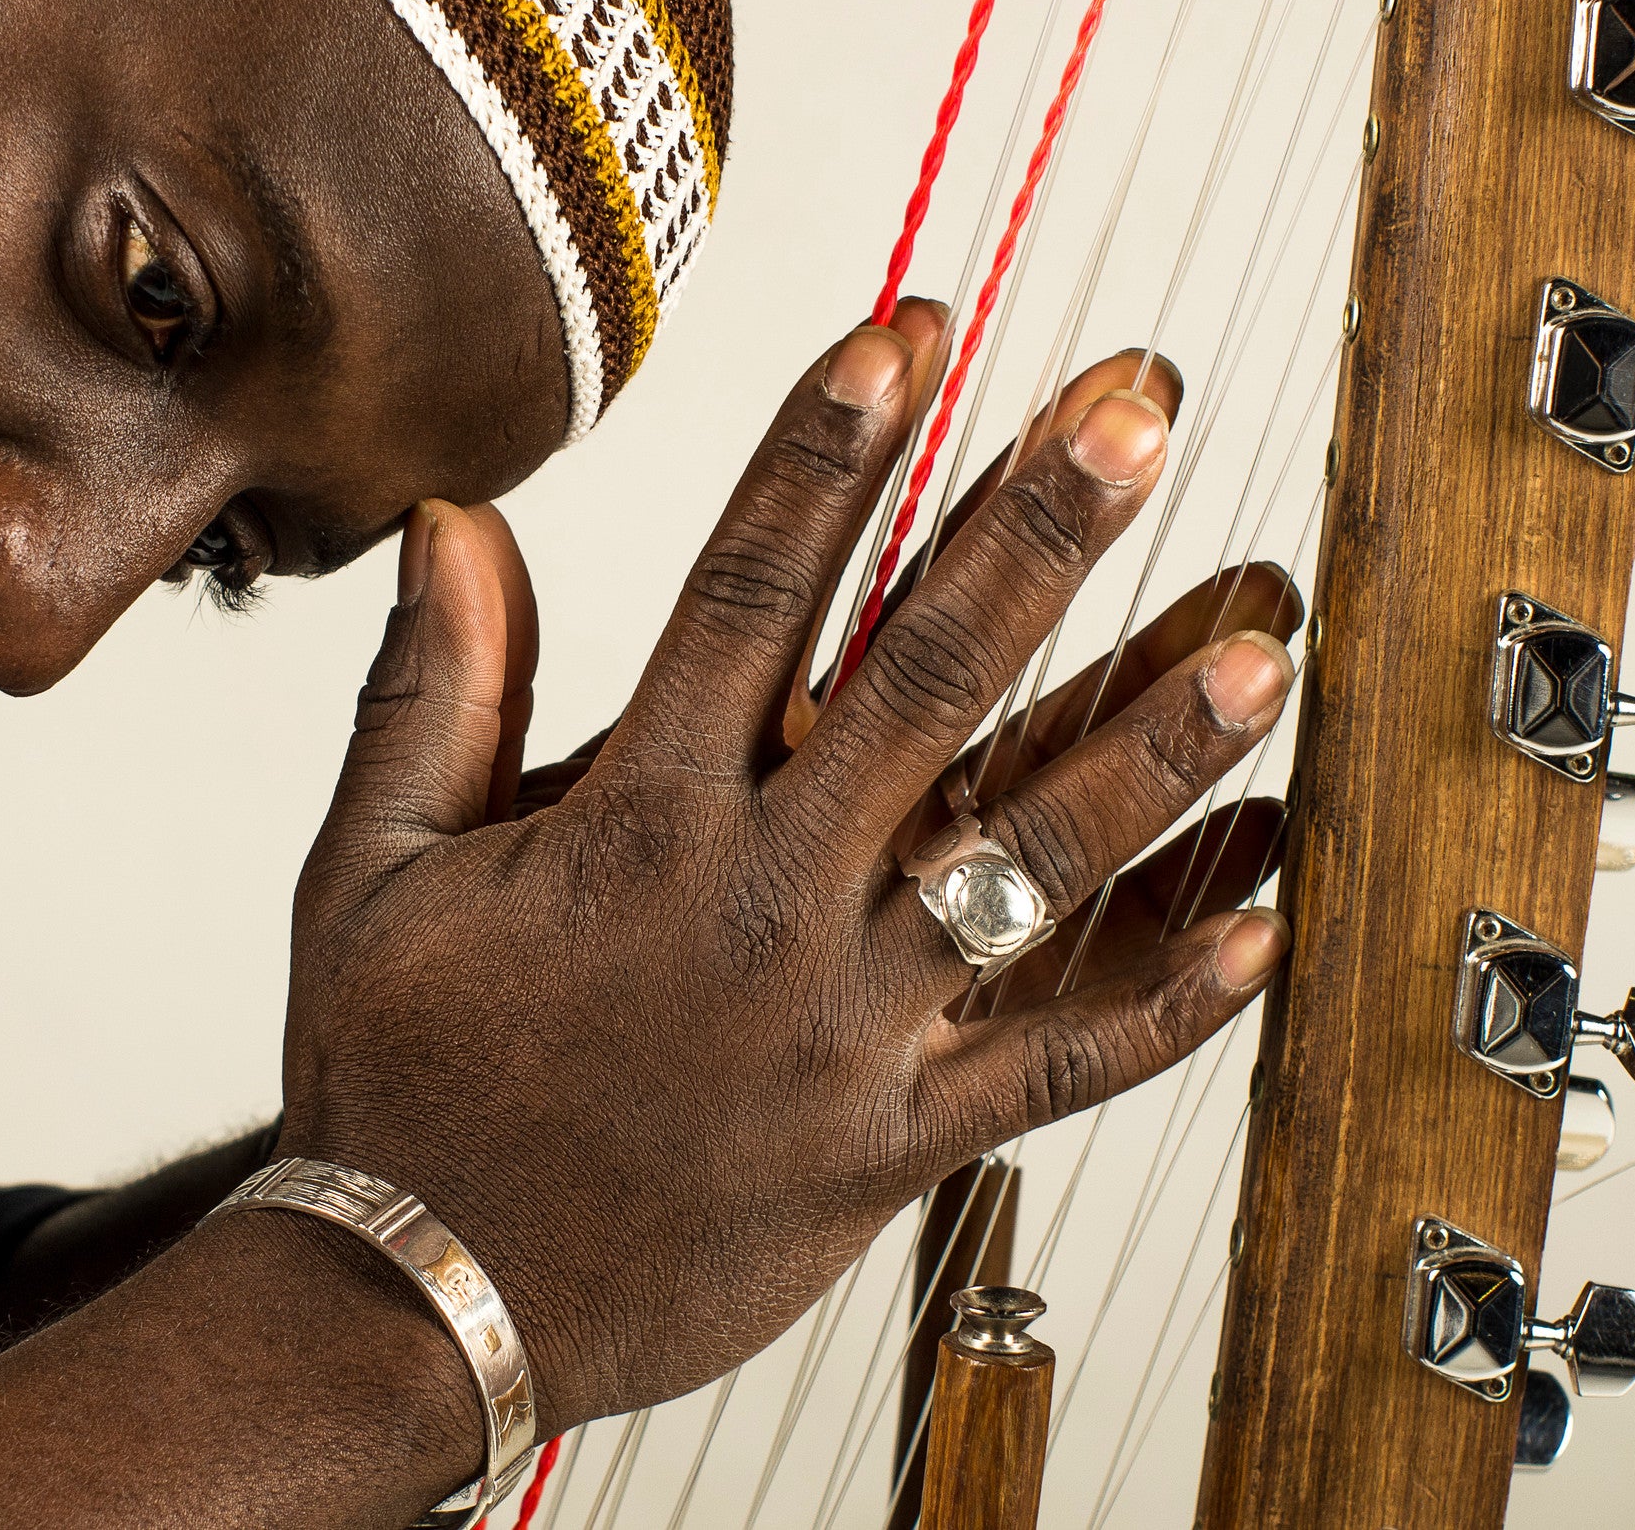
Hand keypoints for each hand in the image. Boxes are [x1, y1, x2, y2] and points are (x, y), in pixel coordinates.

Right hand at [263, 309, 1298, 1434]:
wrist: (424, 1301)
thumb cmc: (397, 1080)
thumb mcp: (369, 871)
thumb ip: (429, 690)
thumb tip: (456, 523)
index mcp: (631, 821)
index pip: (748, 594)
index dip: (832, 450)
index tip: (913, 333)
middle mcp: (756, 904)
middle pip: (923, 688)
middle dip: (1037, 533)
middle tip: (1137, 413)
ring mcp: (837, 1028)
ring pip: (1026, 868)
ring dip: (1150, 745)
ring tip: (1260, 639)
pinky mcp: (890, 1146)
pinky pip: (1051, 1069)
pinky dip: (1165, 1005)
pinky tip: (1266, 920)